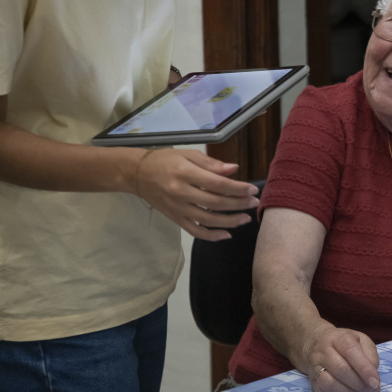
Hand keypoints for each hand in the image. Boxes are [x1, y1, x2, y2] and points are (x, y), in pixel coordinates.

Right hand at [134, 148, 259, 240]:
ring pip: (207, 220)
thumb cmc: (165, 160)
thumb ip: (211, 164)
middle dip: (238, 204)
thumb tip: (234, 169)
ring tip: (245, 218)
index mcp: (185, 173)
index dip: (237, 188)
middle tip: (254, 202)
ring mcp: (177, 209)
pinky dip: (211, 236)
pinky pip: (195, 231)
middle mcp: (181, 193)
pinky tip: (227, 234)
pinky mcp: (175, 219)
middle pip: (215, 203)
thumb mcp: (188, 155)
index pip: (217, 184)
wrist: (137, 174)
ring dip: (230, 221)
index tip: (253, 189)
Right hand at [305, 325, 380, 391]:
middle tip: (372, 389)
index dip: (364, 368)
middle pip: (340, 369)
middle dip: (359, 383)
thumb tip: (373, 375)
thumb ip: (370, 355)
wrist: (317, 343)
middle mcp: (323, 351)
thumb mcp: (361, 340)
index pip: (350, 351)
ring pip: (330, 384)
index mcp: (338, 337)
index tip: (375, 382)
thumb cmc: (344, 342)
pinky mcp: (312, 381)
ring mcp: (315, 366)